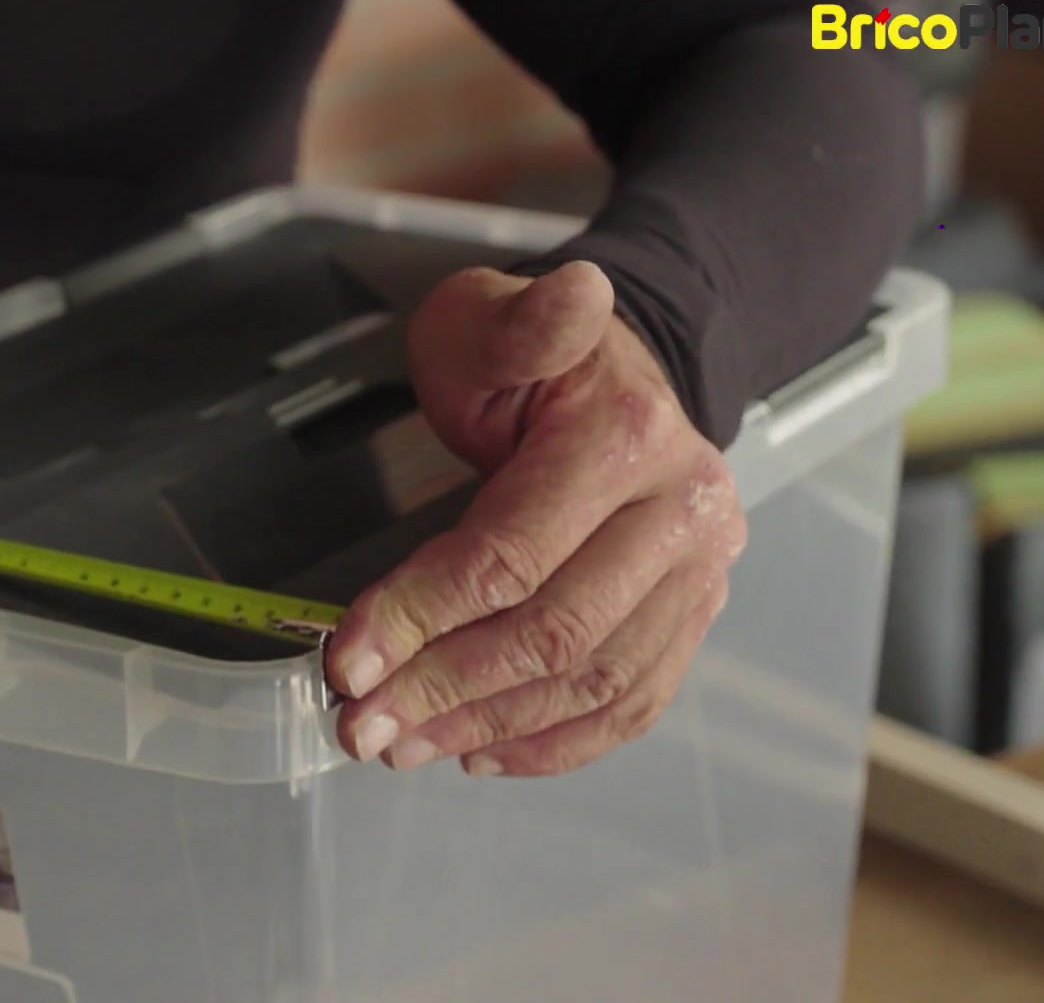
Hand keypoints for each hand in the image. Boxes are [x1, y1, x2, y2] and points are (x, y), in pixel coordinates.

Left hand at [325, 262, 746, 776]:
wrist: (621, 372)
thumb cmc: (533, 357)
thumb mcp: (493, 320)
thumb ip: (519, 324)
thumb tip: (575, 294)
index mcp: (626, 437)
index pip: (511, 554)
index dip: (419, 614)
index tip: (346, 661)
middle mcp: (680, 513)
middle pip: (553, 631)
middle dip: (442, 687)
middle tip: (359, 721)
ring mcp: (696, 572)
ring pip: (592, 680)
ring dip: (488, 726)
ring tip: (402, 743)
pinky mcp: (692, 614)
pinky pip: (631, 702)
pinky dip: (555, 742)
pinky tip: (479, 750)